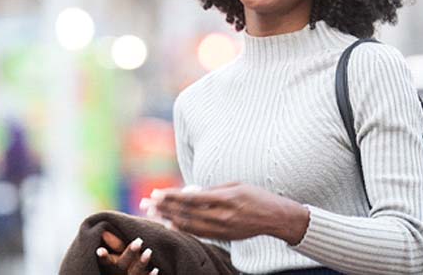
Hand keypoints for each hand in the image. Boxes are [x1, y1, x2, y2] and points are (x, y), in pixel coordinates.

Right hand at [96, 231, 158, 274]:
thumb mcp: (117, 258)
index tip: (99, 250)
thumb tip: (105, 231)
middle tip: (139, 241)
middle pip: (122, 266)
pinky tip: (156, 269)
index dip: (103, 257)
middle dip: (129, 254)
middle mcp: (119, 274)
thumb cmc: (123, 266)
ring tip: (149, 251)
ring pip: (134, 273)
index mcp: (111, 268)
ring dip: (141, 263)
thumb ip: (115, 245)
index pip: (106, 262)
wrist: (130, 274)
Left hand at [141, 182, 308, 244]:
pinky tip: (172, 224)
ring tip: (154, 213)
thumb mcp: (235, 185)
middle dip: (164, 207)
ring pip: (190, 226)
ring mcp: (222, 229)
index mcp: (225, 198)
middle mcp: (222, 215)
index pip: (191, 198)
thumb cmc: (256, 196)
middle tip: (147, 203)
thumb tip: (191, 191)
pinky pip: (199, 233)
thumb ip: (213, 189)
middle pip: (186, 213)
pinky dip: (183, 229)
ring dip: (169, 219)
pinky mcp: (224, 237)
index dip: (172, 196)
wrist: (274, 217)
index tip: (157, 193)